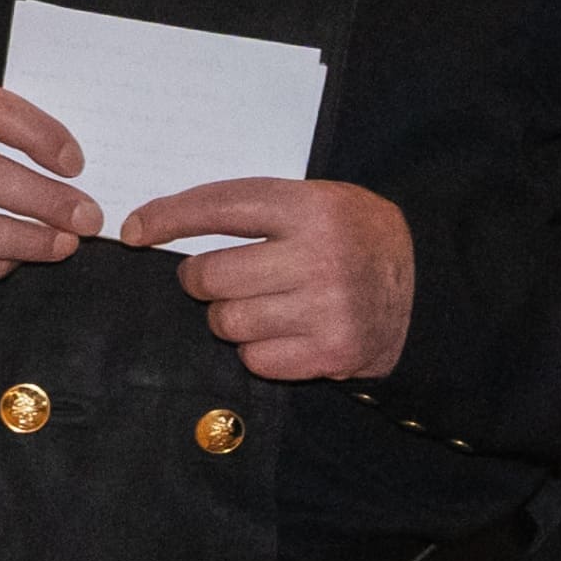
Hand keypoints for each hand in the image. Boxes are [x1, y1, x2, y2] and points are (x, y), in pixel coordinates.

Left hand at [127, 176, 416, 385]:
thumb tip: (160, 225)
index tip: (134, 230)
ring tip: (260, 307)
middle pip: (211, 275)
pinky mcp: (330, 351)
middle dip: (202, 280)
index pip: (220, 208)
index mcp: (312, 208)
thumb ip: (256, 210)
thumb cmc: (356, 240)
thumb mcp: (318, 202)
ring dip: (229, 317)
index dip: (169, 218)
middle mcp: (319, 256)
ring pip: (227, 321)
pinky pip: (254, 358)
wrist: (426, 289)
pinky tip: (284, 333)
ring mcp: (326, 308)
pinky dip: (257, 350)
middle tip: (221, 279)